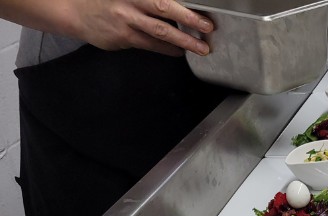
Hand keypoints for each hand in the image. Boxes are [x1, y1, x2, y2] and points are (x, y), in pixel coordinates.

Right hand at [71, 0, 213, 56]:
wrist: (73, 10)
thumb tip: (173, 2)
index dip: (182, 6)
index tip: (202, 10)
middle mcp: (129, 2)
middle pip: (164, 8)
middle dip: (188, 18)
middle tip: (207, 27)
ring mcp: (126, 20)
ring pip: (160, 32)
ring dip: (183, 41)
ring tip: (200, 48)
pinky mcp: (123, 37)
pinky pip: (150, 45)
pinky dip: (167, 49)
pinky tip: (179, 51)